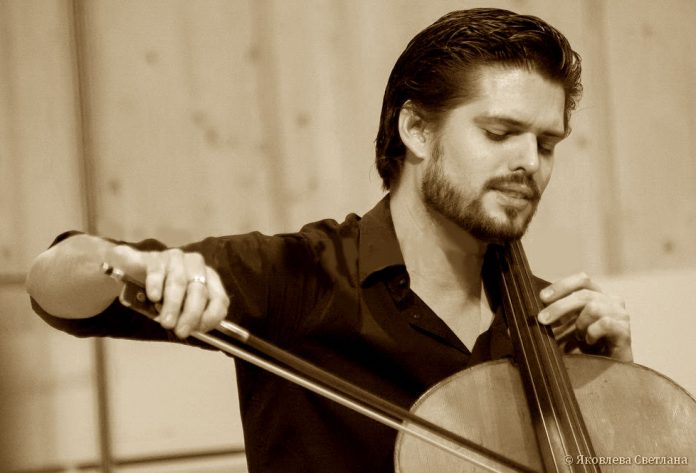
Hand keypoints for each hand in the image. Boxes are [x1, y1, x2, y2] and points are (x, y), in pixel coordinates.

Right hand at [106, 245, 229, 337]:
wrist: (133, 275)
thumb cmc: (163, 295)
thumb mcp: (180, 309)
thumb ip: (189, 318)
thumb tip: (191, 329)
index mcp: (209, 280)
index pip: (219, 299)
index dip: (211, 316)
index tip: (198, 330)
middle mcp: (197, 267)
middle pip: (200, 291)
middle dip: (191, 314)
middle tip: (180, 331)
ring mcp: (177, 259)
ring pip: (179, 282)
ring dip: (173, 304)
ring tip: (166, 322)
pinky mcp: (155, 258)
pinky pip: (157, 271)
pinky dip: (156, 285)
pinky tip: (154, 297)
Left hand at [537, 272, 631, 361]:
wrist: (603, 370)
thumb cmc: (582, 347)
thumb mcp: (563, 328)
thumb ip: (552, 316)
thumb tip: (526, 314)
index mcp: (596, 295)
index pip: (582, 280)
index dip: (561, 286)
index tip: (542, 298)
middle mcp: (611, 301)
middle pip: (583, 294)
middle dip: (559, 307)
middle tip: (542, 319)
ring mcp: (620, 315)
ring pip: (593, 307)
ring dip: (579, 323)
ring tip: (578, 336)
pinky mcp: (625, 331)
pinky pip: (605, 323)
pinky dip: (592, 332)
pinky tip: (589, 341)